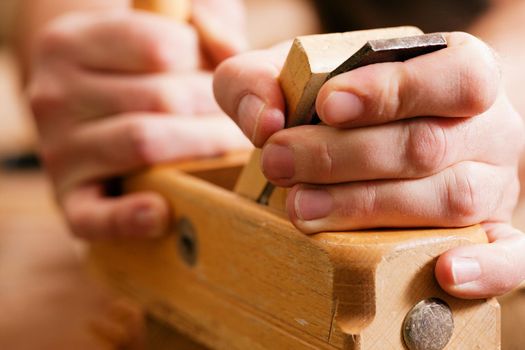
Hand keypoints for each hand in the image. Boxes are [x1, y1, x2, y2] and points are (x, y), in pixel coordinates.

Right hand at [29, 3, 249, 238]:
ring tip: (231, 149)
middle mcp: (53, 94)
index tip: (225, 78)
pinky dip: (128, 218)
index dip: (207, 62)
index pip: (161, 48)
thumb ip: (204, 21)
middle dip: (217, 110)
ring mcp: (57, 150)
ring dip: (202, 149)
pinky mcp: (68, 199)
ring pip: (144, 144)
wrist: (81, 106)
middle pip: (162, 99)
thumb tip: (233, 54)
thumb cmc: (136, 64)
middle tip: (246, 122)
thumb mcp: (161, 25)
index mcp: (71, 41)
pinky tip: (161, 214)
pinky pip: (94, 216)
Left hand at [214, 32, 524, 297]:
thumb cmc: (346, 99)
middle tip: (281, 162)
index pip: (450, 75)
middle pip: (428, 144)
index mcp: (459, 69)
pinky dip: (486, 268)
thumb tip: (263, 121)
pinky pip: (512, 254)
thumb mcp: (299, 74)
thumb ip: (262, 81)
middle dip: (345, 158)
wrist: (401, 124)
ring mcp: (494, 182)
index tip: (326, 106)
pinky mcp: (492, 230)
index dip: (390, 91)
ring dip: (371, 209)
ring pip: (450, 200)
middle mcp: (486, 127)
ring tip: (303, 211)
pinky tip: (444, 273)